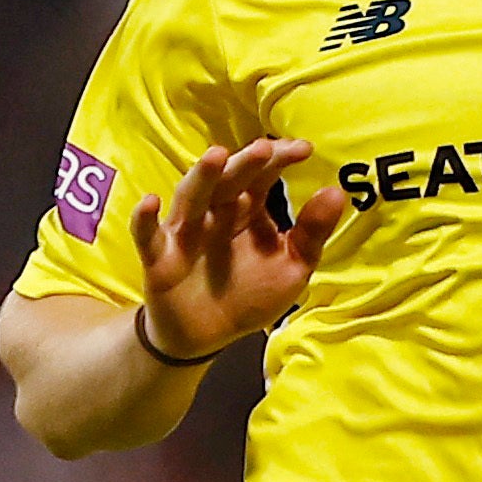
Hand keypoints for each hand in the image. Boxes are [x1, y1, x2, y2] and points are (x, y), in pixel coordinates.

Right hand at [132, 139, 346, 359]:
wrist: (207, 333)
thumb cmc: (251, 292)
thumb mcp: (291, 265)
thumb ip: (312, 232)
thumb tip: (336, 191)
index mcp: (248, 209)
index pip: (263, 176)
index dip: (280, 160)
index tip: (304, 149)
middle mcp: (216, 212)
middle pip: (229, 181)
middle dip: (245, 163)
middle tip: (264, 148)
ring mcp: (186, 231)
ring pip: (192, 197)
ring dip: (202, 176)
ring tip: (216, 155)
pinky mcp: (159, 257)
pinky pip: (148, 236)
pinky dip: (145, 219)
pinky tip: (150, 202)